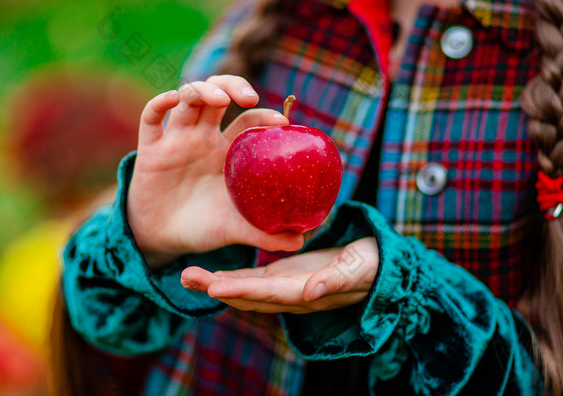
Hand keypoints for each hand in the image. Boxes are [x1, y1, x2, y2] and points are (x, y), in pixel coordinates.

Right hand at [129, 75, 304, 267]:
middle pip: (219, 93)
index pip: (249, 121)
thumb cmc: (203, 228)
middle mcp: (204, 138)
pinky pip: (151, 116)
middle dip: (234, 85)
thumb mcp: (235, 230)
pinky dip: (160, 102)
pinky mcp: (150, 148)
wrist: (162, 240)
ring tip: (220, 99)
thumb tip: (299, 242)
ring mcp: (177, 139)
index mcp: (228, 152)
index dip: (264, 115)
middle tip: (250, 97)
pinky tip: (174, 99)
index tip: (282, 124)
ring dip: (203, 90)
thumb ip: (264, 234)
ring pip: (188, 97)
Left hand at [180, 237, 378, 313]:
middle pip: (246, 295)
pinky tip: (210, 274)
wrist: (378, 267)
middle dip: (214, 288)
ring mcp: (284, 287)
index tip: (214, 287)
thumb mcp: (358, 270)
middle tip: (184, 277)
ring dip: (214, 283)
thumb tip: (310, 292)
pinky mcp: (283, 275)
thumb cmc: (373, 266)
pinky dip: (230, 278)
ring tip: (185, 276)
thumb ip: (335, 281)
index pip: (267, 293)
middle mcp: (288, 295)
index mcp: (305, 293)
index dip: (240, 291)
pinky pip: (252, 279)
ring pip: (244, 289)